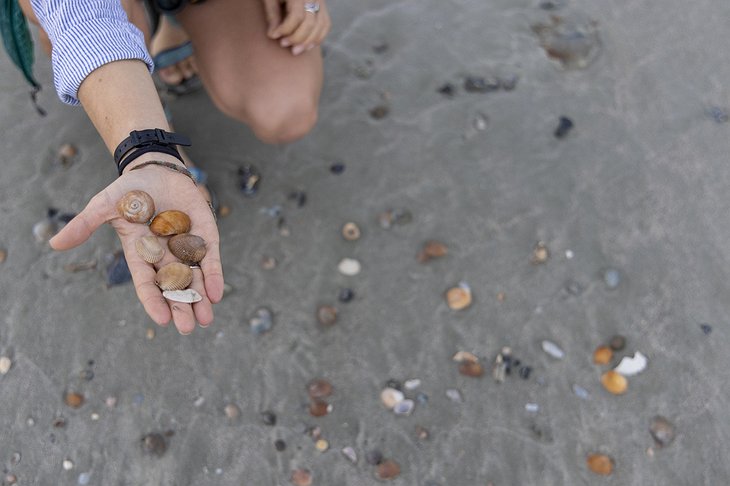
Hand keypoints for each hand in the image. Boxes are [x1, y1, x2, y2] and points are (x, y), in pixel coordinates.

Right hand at [49, 164, 223, 334]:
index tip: (162, 320)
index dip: (154, 301)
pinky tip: (217, 294)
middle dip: (181, 306)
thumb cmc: (129, 190)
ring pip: (195, 279)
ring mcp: (186, 247)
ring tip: (206, 319)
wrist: (157, 169)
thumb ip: (85, 225)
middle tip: (188, 328)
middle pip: (173, 287)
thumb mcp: (105, 205)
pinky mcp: (205, 236)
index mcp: (140, 254)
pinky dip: (215, 276)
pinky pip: (210, 260)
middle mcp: (164, 256)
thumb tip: (54, 244)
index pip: (147, 283)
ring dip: (201, 298)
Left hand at [263, 0, 330, 54]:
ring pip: (321, 26)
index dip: (285, 29)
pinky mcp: (323, 7)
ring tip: (296, 50)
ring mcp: (320, 1)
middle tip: (284, 44)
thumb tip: (273, 35)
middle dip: (297, 38)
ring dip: (308, 42)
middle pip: (310, 23)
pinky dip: (318, 37)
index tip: (274, 36)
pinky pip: (326, 25)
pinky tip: (307, 46)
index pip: (296, 16)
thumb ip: (272, 14)